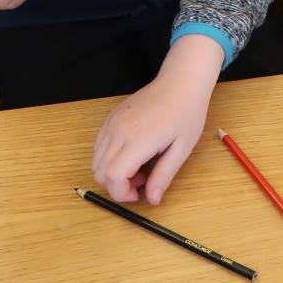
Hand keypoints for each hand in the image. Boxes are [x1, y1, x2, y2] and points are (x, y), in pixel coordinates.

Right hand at [91, 35, 223, 204]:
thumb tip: (152, 200)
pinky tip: (132, 153)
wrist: (181, 81)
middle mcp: (118, 131)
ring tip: (140, 165)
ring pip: (96, 160)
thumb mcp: (182, 148)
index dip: (122, 193)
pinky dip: (109, 158)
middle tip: (142, 180)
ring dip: (112, 172)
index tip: (140, 193)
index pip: (112, 177)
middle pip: (99, 172)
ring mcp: (112, 123)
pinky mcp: (111, 118)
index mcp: (137, 140)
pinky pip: (99, 145)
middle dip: (116, 186)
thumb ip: (164, 176)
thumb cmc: (186, 113)